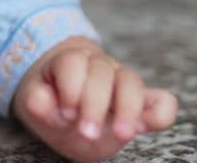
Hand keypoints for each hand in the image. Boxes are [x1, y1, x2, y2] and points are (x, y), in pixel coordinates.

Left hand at [11, 36, 177, 161]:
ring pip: (132, 82)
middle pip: (102, 72)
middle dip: (96, 104)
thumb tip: (52, 108)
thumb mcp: (34, 102)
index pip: (72, 63)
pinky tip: (148, 126)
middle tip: (87, 133)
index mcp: (69, 61)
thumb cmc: (50, 101)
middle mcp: (98, 65)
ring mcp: (122, 82)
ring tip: (122, 135)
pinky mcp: (142, 103)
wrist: (66, 104)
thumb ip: (37, 102)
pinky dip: (160, 112)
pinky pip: (161, 101)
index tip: (67, 114)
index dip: (71, 88)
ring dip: (128, 109)